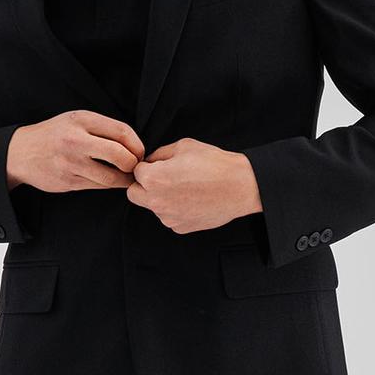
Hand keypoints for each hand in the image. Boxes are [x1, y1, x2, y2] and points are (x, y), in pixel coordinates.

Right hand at [7, 111, 144, 192]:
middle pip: (120, 155)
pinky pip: (97, 186)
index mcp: (82, 120)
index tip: (139, 152)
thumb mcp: (75, 121)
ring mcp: (71, 163)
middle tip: (134, 166)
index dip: (137, 145)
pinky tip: (108, 180)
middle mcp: (76, 140)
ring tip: (125, 176)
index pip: (122, 131)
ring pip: (110, 177)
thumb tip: (133, 145)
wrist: (21, 153)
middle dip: (133, 164)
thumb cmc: (54, 135)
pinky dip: (108, 185)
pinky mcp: (68, 181)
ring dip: (123, 179)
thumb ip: (102, 129)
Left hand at [126, 137, 261, 233]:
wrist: (240, 187)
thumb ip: (160, 154)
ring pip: (153, 206)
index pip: (136, 172)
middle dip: (143, 185)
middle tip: (163, 178)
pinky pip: (169, 217)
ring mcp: (168, 217)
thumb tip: (150, 161)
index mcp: (154, 179)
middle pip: (134, 194)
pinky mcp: (180, 227)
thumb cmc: (214, 164)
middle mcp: (156, 202)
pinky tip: (192, 199)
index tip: (160, 165)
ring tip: (185, 187)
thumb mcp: (184, 146)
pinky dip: (175, 209)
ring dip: (160, 198)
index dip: (147, 166)